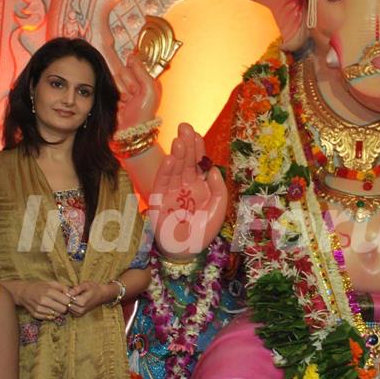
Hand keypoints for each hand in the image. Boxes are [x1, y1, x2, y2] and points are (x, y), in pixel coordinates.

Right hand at [16, 281, 72, 320]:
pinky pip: (49, 318)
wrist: (23, 292)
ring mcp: (39, 309)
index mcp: (49, 291)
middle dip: (64, 307)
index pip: (66, 301)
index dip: (69, 300)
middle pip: (63, 309)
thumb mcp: (52, 283)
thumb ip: (63, 288)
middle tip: (62, 304)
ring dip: (58, 311)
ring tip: (54, 306)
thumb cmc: (39, 286)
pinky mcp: (35, 315)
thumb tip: (73, 294)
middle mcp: (43, 301)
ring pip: (56, 315)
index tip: (68, 299)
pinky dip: (51, 314)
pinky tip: (48, 309)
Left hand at [67, 281, 116, 316]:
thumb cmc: (94, 288)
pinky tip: (74, 301)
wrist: (101, 295)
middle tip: (70, 292)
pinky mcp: (78, 315)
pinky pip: (70, 311)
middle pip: (66, 304)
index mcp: (82, 302)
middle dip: (66, 299)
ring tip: (73, 296)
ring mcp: (79, 314)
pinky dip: (70, 306)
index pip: (67, 299)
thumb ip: (77, 289)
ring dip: (68, 303)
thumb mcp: (86, 285)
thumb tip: (67, 292)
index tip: (69, 289)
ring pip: (67, 308)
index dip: (66, 294)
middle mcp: (80, 310)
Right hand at [116, 50, 161, 130]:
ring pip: (114, 77)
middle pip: (122, 69)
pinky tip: (120, 103)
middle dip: (128, 82)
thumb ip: (142, 71)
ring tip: (127, 101)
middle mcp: (132, 81)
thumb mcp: (150, 90)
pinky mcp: (110, 93)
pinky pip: (107, 85)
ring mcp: (120, 88)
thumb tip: (131, 56)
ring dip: (121, 90)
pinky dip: (114, 94)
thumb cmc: (144, 113)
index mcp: (144, 79)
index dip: (132, 67)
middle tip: (133, 94)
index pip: (133, 63)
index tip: (134, 75)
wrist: (131, 131)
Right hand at [150, 123, 227, 260]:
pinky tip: (170, 159)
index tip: (196, 134)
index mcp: (200, 185)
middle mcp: (185, 185)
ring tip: (179, 141)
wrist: (186, 252)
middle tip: (185, 127)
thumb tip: (214, 170)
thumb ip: (219, 190)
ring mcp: (172, 191)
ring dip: (177, 154)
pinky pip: (163, 183)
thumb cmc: (202, 232)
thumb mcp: (218, 210)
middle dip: (186, 144)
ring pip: (174, 168)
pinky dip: (166, 171)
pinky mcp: (160, 200)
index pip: (198, 162)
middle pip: (185, 161)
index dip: (197, 148)